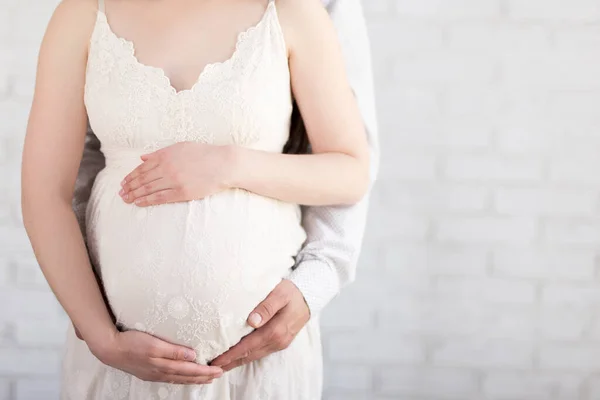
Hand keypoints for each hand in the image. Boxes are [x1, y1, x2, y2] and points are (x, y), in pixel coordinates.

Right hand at [92, 330, 222, 383]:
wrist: (110, 349)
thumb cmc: (132, 343)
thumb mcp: (154, 344)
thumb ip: (174, 351)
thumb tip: (193, 356)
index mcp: (164, 365)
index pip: (190, 370)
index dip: (205, 371)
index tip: (219, 370)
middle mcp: (161, 372)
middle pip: (187, 377)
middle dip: (203, 377)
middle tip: (218, 375)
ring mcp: (154, 374)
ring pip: (179, 379)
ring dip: (194, 379)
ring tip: (206, 379)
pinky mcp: (149, 373)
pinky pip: (170, 378)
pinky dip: (181, 379)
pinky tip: (184, 377)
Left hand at [119, 142, 238, 205]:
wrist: (223, 164)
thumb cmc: (204, 153)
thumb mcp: (181, 147)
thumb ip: (160, 153)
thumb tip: (143, 158)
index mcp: (165, 156)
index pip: (142, 168)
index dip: (131, 176)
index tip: (123, 182)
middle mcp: (167, 168)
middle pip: (142, 179)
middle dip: (129, 187)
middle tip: (121, 193)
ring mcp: (174, 181)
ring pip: (148, 189)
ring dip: (135, 195)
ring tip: (126, 199)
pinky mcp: (182, 192)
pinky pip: (160, 198)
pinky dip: (147, 200)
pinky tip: (139, 202)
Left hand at [210, 280, 309, 370]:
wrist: (309, 296)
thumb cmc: (291, 292)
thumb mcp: (279, 293)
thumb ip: (266, 306)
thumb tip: (252, 321)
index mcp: (276, 330)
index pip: (248, 346)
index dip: (231, 354)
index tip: (216, 360)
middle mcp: (278, 341)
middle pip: (249, 354)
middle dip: (230, 362)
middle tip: (210, 366)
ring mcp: (280, 343)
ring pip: (254, 355)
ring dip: (237, 361)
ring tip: (220, 365)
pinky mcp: (280, 342)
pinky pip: (260, 352)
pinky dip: (247, 356)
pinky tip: (237, 356)